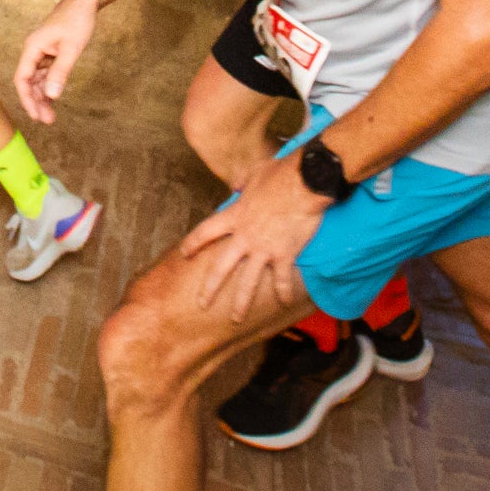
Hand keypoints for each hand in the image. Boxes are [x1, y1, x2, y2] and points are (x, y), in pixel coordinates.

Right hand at [13, 0, 100, 123]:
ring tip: (51, 115)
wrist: (86, 1)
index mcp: (33, 47)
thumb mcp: (71, 48)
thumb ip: (60, 72)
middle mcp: (34, 50)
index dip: (26, 98)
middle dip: (36, 101)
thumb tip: (51, 95)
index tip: (35, 115)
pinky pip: (46, 73)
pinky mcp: (52, 51)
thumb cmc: (77, 20)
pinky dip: (49, 86)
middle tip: (47, 120)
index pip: (22, 78)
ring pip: (38, 79)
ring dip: (43, 96)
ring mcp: (43, 51)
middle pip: (29, 81)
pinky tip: (54, 99)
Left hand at [177, 154, 318, 322]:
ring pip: (248, 282)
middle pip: (221, 267)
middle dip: (209, 288)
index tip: (184, 253)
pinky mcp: (285, 254)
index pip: (205, 232)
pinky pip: (282, 279)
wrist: (305, 182)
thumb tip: (235, 184)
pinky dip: (283, 292)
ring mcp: (264, 248)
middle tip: (201, 304)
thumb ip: (241, 181)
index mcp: (234, 216)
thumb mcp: (254, 172)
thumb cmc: (280, 174)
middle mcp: (245, 237)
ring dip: (241, 302)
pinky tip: (283, 302)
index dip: (192, 243)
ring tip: (236, 318)